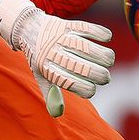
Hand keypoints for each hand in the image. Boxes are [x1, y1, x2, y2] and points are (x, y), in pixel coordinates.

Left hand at [0, 0, 113, 116]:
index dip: (88, 90)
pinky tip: (106, 39)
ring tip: (109, 61)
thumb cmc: (40, 58)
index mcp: (49, 70)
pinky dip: (102, 33)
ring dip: (105, 57)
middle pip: (85, 69)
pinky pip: (89, 28)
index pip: (74, 85)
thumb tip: (57, 114)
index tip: (92, 89)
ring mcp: (62, 39)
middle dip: (102, 76)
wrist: (29, 29)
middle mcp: (55, 55)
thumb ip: (51, 95)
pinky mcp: (68, 25)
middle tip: (105, 78)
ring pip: (90, 49)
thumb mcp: (42, 77)